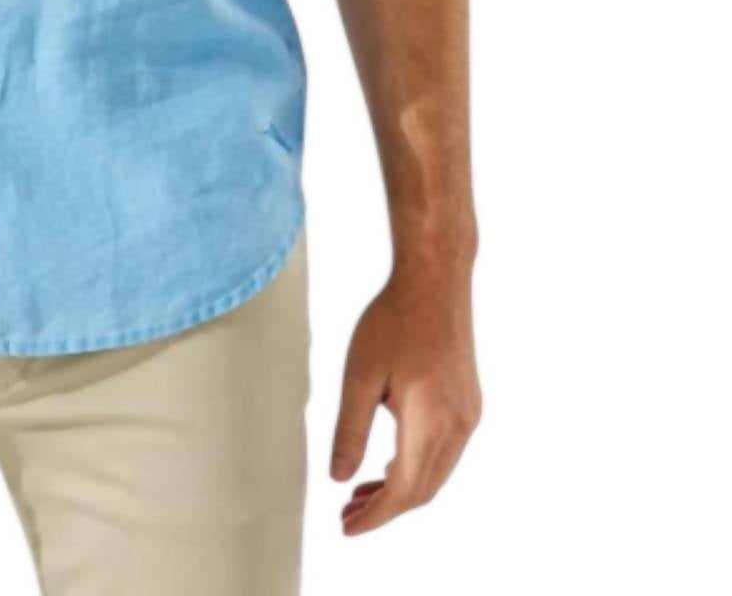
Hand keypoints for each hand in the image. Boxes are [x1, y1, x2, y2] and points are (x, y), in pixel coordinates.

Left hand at [331, 268, 481, 534]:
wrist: (435, 280)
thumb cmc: (393, 321)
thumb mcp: (359, 375)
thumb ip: (350, 430)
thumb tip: (338, 478)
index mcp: (432, 422)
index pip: (406, 490)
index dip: (376, 516)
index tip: (345, 527)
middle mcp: (459, 425)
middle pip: (424, 489)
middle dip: (386, 508)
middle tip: (346, 514)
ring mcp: (468, 414)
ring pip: (436, 472)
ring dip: (401, 488)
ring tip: (360, 493)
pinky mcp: (467, 402)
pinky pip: (444, 452)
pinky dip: (416, 466)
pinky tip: (388, 463)